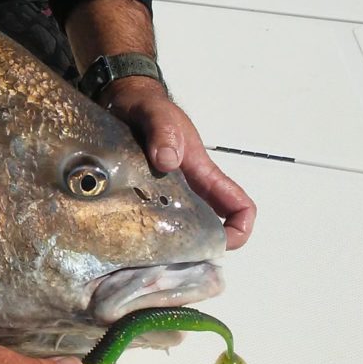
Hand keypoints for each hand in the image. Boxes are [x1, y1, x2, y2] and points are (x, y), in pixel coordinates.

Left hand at [101, 77, 256, 248]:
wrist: (123, 100)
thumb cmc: (145, 106)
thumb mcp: (154, 114)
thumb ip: (161, 132)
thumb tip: (167, 161)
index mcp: (202, 172)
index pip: (238, 206)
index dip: (239, 230)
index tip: (218, 245)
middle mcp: (190, 187)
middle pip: (211, 227)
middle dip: (200, 249)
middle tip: (171, 262)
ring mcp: (169, 192)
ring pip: (183, 229)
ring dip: (173, 246)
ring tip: (147, 259)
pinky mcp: (146, 193)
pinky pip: (154, 222)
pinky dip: (148, 235)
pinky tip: (127, 242)